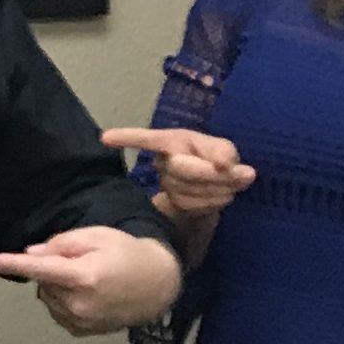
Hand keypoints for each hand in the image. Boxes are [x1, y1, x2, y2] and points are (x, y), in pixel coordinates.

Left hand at [0, 224, 183, 335]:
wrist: (157, 285)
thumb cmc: (129, 255)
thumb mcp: (97, 236)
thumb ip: (61, 243)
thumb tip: (33, 253)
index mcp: (83, 277)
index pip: (38, 269)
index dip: (10, 263)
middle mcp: (79, 304)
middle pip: (43, 282)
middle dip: (52, 269)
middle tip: (82, 261)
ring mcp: (81, 321)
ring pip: (47, 297)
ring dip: (57, 286)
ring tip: (89, 278)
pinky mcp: (82, 331)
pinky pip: (57, 311)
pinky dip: (64, 301)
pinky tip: (88, 294)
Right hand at [102, 126, 254, 219]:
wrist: (216, 185)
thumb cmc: (217, 158)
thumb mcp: (225, 149)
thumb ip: (225, 153)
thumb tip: (225, 165)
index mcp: (171, 140)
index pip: (146, 138)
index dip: (126, 138)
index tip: (104, 138)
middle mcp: (163, 161)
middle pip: (182, 169)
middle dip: (211, 174)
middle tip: (238, 173)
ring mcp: (166, 183)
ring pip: (190, 189)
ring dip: (218, 189)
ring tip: (233, 184)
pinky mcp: (173, 203)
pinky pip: (193, 205)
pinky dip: (214, 202)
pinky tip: (222, 196)